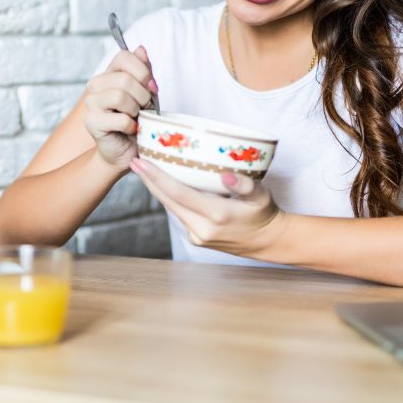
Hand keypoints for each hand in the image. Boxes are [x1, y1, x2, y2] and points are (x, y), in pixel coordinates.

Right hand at [83, 47, 157, 169]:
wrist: (126, 150)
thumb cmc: (137, 120)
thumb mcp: (146, 93)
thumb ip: (143, 72)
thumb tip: (141, 49)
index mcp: (110, 73)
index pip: (123, 56)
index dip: (142, 71)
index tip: (151, 87)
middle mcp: (96, 85)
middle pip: (125, 79)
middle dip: (143, 96)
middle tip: (144, 108)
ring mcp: (91, 103)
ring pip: (120, 96)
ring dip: (136, 111)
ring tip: (136, 118)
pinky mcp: (91, 122)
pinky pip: (120, 119)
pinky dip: (132, 126)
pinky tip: (129, 130)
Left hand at [128, 157, 286, 259]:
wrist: (268, 241)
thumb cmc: (264, 213)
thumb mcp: (261, 195)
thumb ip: (245, 184)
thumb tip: (226, 174)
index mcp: (217, 215)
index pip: (179, 194)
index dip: (157, 178)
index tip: (141, 163)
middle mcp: (202, 228)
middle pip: (168, 201)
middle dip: (149, 181)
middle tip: (135, 161)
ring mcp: (197, 236)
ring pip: (171, 208)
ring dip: (157, 189)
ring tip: (145, 169)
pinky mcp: (196, 239)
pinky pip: (179, 214)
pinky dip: (170, 199)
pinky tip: (163, 184)